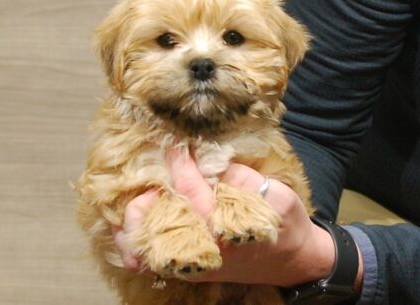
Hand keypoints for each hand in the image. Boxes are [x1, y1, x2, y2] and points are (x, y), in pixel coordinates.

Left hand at [114, 147, 362, 289]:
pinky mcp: (190, 272)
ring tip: (139, 197)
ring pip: (149, 245)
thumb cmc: (284, 224)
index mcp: (227, 226)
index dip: (180, 165)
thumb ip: (239, 177)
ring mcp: (194, 265)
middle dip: (148, 196)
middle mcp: (206, 249)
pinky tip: (126, 228)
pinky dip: (134, 246)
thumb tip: (206, 160)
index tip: (174, 146)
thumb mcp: (274, 193)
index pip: (191, 191)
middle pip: (160, 222)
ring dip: (135, 220)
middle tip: (152, 175)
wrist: (293, 261)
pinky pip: (150, 263)